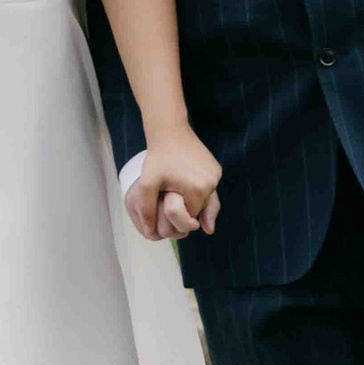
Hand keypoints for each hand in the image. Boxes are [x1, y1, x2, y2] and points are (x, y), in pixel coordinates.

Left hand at [131, 128, 221, 243]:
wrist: (170, 130)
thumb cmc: (157, 157)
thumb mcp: (147, 184)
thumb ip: (147, 210)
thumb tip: (151, 234)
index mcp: (197, 190)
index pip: (189, 216)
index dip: (176, 214)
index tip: (165, 205)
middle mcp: (212, 183)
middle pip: (198, 208)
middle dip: (185, 206)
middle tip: (170, 197)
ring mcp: (216, 174)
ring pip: (204, 198)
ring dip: (192, 197)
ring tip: (178, 189)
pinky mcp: (217, 168)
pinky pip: (208, 186)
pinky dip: (198, 188)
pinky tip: (186, 181)